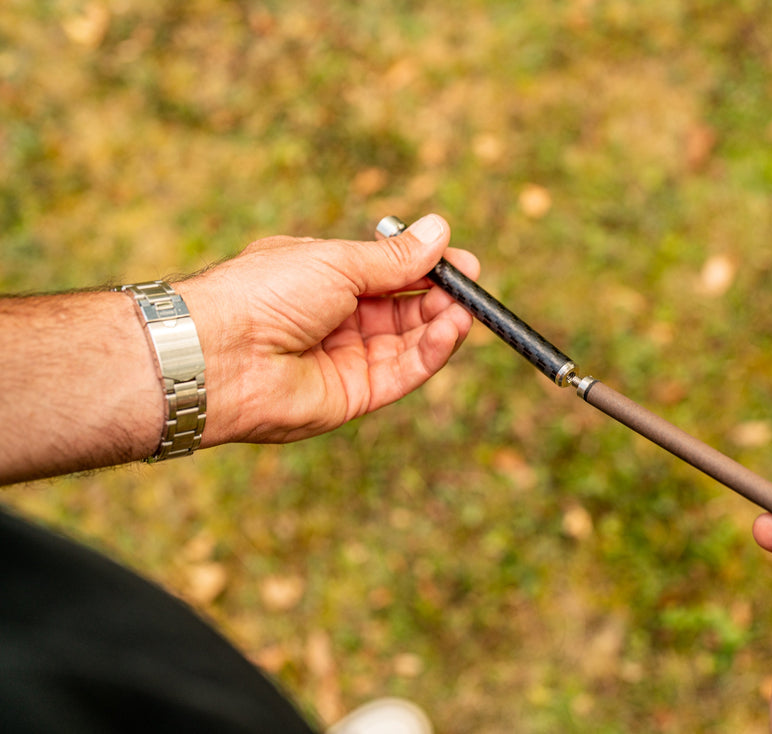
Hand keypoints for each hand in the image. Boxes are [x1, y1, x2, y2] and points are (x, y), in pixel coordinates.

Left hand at [176, 214, 478, 444]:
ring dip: (441, 323)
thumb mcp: (337, 261)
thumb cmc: (265, 293)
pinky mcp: (354, 396)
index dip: (425, 268)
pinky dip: (431, 351)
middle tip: (471, 285)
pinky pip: (403, 373)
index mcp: (323, 279)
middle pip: (403, 309)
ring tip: (467, 307)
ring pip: (408, 342)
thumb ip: (394, 258)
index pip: (387, 274)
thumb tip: (440, 231)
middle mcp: (336, 320)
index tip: (462, 262)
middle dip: (439, 296)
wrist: (220, 354)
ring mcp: (345, 360)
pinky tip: (452, 328)